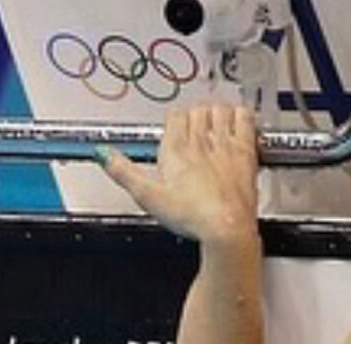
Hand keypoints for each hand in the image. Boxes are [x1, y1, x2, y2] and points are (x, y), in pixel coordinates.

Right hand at [96, 104, 259, 245]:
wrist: (226, 227)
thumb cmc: (192, 216)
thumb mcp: (147, 196)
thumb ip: (123, 172)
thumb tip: (104, 155)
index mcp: (176, 148)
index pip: (175, 115)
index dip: (175, 122)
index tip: (175, 132)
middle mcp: (201, 141)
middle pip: (197, 109)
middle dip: (195, 116)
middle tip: (195, 130)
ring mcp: (225, 145)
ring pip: (219, 109)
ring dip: (216, 113)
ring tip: (214, 124)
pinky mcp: (246, 152)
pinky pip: (244, 118)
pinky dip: (240, 115)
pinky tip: (238, 122)